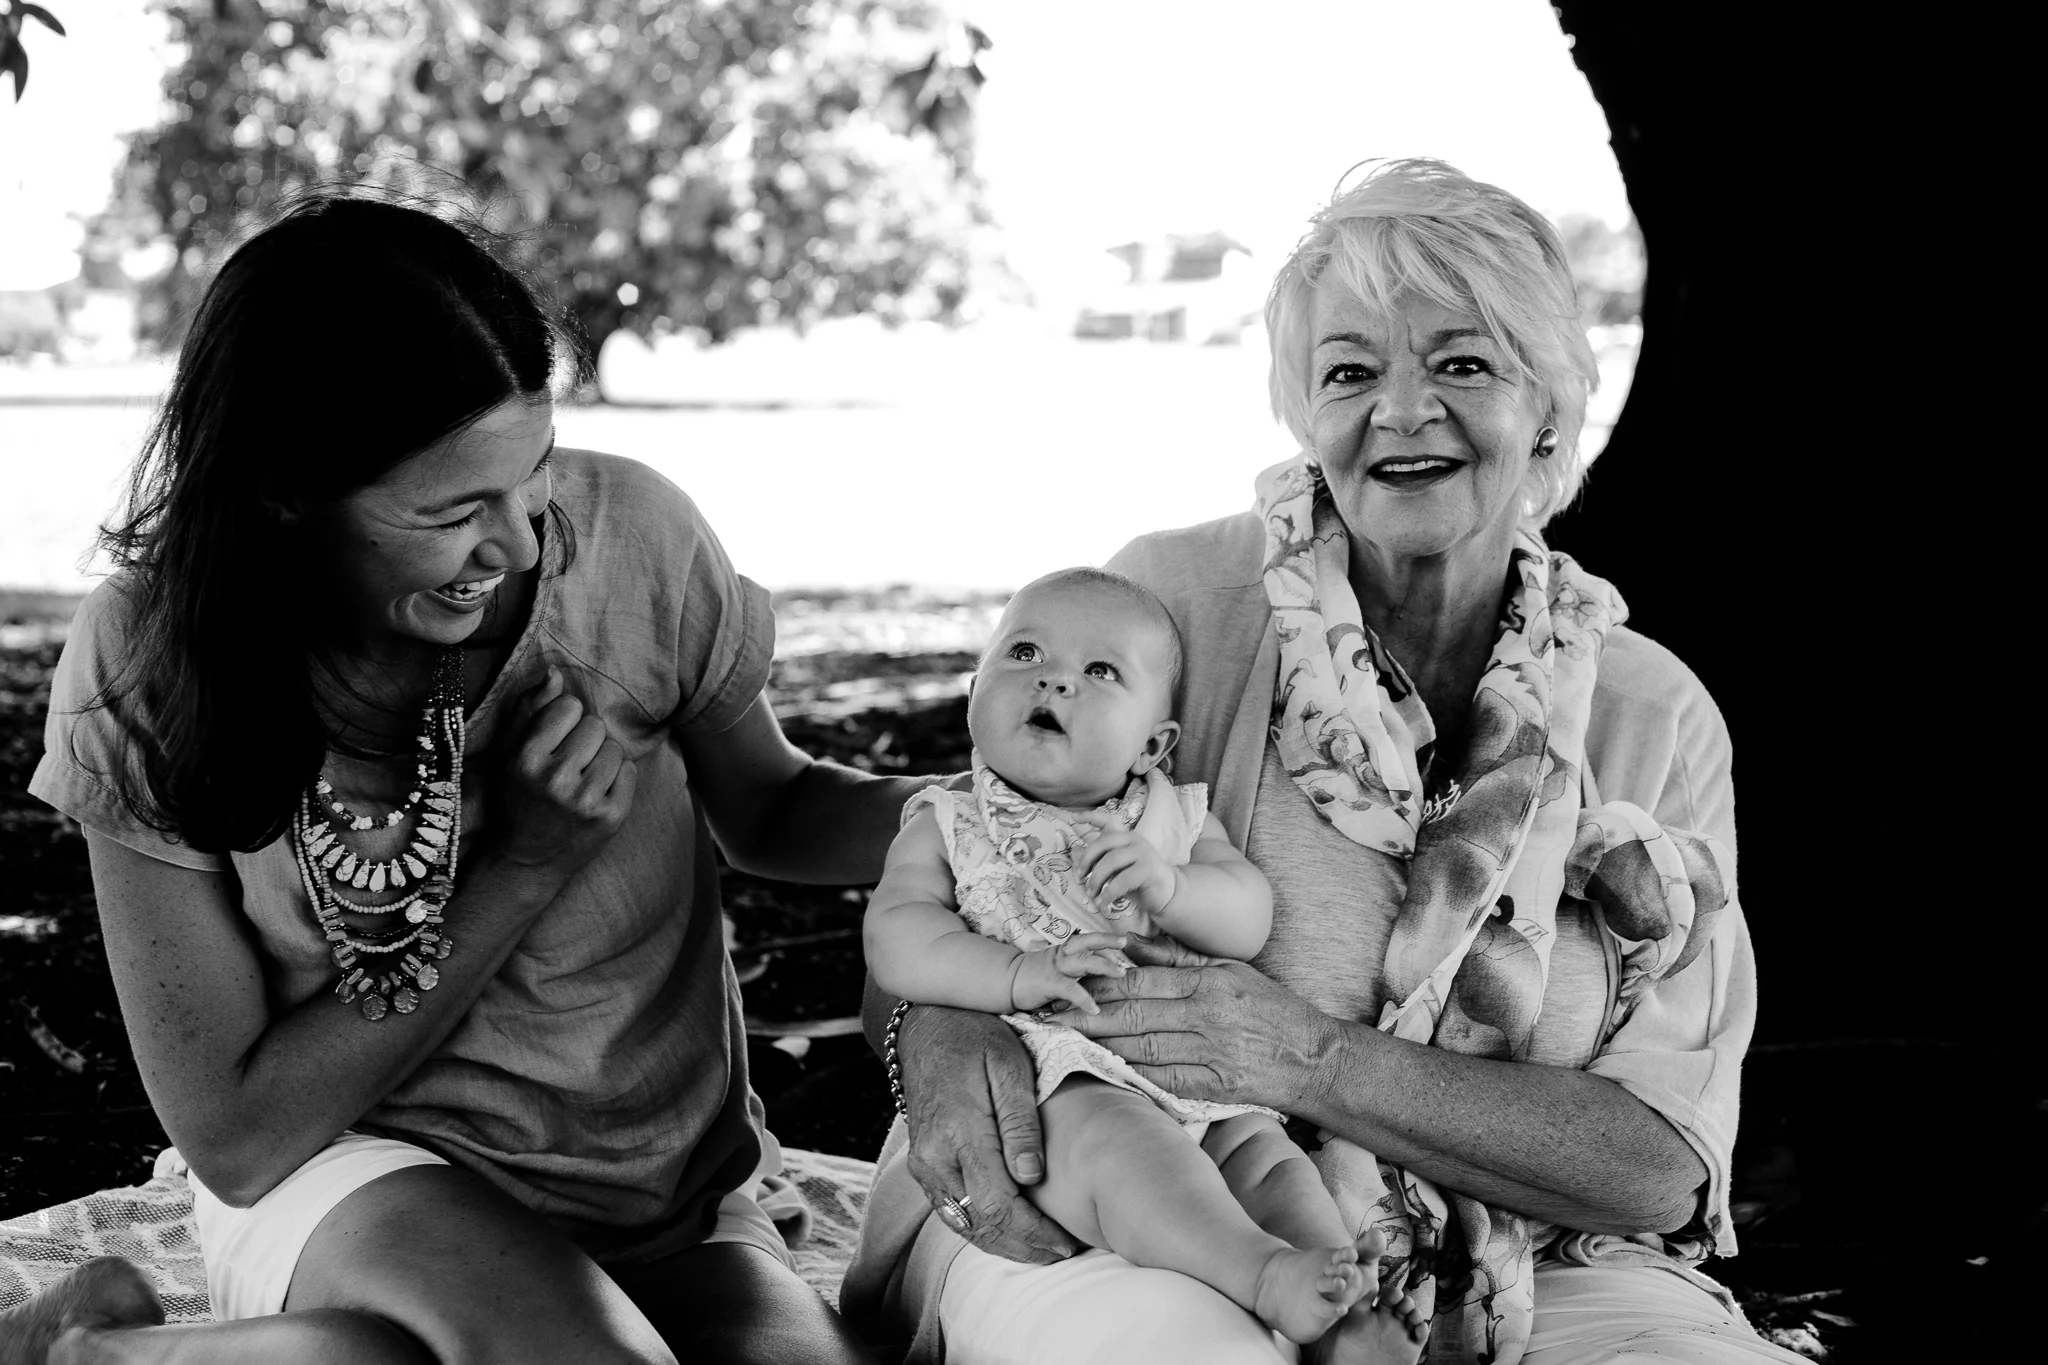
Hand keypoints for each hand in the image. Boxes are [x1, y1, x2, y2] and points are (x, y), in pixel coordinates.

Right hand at [496, 667, 637, 873]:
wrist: (524, 861)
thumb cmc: (516, 799)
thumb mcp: (508, 753)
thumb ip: (529, 709)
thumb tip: (555, 672)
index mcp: (525, 759)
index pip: (570, 706)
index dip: (564, 722)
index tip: (553, 744)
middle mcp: (555, 780)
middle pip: (595, 725)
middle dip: (585, 741)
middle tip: (567, 767)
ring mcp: (585, 801)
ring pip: (615, 748)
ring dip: (602, 760)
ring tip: (580, 782)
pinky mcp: (610, 818)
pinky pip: (630, 772)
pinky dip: (618, 781)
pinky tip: (596, 796)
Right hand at [897, 1006, 1079, 1264]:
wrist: (926, 1025)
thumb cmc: (976, 1038)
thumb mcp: (1010, 1066)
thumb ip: (1021, 1123)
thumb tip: (1032, 1177)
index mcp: (958, 1132)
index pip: (996, 1205)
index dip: (1032, 1233)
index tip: (1065, 1242)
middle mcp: (933, 1158)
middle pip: (978, 1226)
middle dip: (1023, 1247)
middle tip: (1063, 1251)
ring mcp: (923, 1165)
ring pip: (963, 1225)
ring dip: (1004, 1243)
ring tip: (1044, 1248)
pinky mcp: (923, 1166)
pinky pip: (953, 1211)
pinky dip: (984, 1227)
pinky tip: (1013, 1228)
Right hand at [1008, 933, 1130, 1012]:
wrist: (1006, 981)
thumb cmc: (1035, 977)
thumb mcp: (1058, 968)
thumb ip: (1078, 969)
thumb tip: (1106, 974)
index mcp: (1065, 951)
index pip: (1088, 940)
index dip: (1106, 939)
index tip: (1124, 940)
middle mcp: (1062, 955)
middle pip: (1087, 942)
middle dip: (1107, 940)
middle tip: (1124, 942)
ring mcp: (1056, 968)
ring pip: (1083, 960)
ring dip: (1104, 965)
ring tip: (1121, 973)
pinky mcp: (1049, 983)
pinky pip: (1070, 989)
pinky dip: (1084, 998)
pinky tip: (1095, 1009)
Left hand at [1052, 935, 1338, 1113]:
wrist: (1314, 1058)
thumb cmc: (1270, 1009)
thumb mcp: (1229, 970)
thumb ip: (1177, 959)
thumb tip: (1129, 945)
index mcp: (1209, 983)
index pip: (1142, 981)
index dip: (1100, 984)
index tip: (1070, 984)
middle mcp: (1208, 1016)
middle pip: (1134, 1015)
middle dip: (1088, 1016)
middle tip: (1051, 1016)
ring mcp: (1211, 1053)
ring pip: (1143, 1048)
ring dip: (1101, 1046)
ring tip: (1068, 1041)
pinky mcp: (1214, 1086)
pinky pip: (1163, 1079)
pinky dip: (1132, 1074)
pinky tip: (1106, 1068)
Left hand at [1074, 811, 1175, 916]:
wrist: (1166, 895)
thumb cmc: (1137, 882)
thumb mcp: (1114, 870)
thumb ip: (1098, 860)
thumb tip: (1075, 851)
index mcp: (1125, 837)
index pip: (1108, 821)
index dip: (1091, 817)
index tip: (1075, 818)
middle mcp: (1133, 840)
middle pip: (1102, 843)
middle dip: (1086, 861)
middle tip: (1080, 878)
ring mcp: (1142, 852)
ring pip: (1110, 862)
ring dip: (1096, 880)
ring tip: (1091, 895)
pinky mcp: (1148, 868)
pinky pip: (1122, 880)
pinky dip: (1109, 893)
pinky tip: (1103, 903)